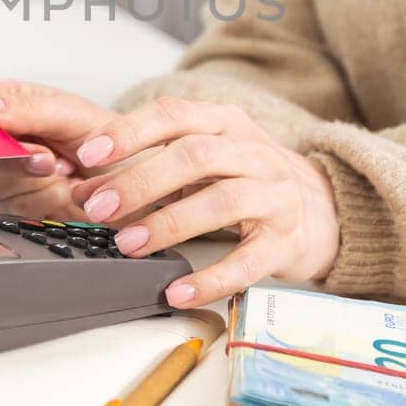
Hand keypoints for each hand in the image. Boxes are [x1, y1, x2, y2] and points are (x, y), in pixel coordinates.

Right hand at [0, 80, 121, 220]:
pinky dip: (45, 201)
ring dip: (36, 181)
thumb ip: (27, 109)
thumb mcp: (73, 115)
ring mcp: (3, 175)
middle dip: (14, 158)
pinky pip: (14, 209)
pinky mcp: (14, 207)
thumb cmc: (108, 140)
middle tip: (48, 158)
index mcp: (7, 103)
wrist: (134, 181)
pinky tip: (64, 190)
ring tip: (65, 169)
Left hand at [67, 97, 339, 309]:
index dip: (130, 132)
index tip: (89, 154)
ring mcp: (274, 196)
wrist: (323, 209)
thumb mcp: (201, 162)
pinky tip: (177, 291)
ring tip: (128, 244)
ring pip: (221, 201)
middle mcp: (253, 152)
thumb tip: (83, 191)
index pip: (174, 115)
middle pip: (195, 157)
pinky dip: (210, 277)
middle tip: (98, 207)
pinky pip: (247, 261)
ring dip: (169, 223)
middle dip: (140, 181)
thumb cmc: (245, 180)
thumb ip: (145, 169)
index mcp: (225, 123)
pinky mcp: (286, 241)